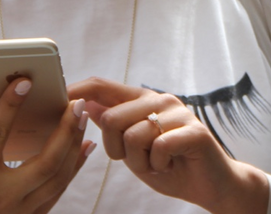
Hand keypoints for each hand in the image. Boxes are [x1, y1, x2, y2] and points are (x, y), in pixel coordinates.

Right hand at [0, 79, 92, 213]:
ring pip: (58, 177)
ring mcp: (20, 210)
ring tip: (83, 118)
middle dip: (66, 130)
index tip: (24, 83)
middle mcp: (3, 196)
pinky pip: (58, 190)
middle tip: (77, 103)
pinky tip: (83, 147)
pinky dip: (74, 167)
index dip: (10, 106)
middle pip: (46, 161)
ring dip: (74, 145)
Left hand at [69, 77, 268, 213]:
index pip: (103, 85)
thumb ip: (113, 126)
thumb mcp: (133, 148)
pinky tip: (170, 164)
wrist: (212, 185)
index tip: (58, 100)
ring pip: (132, 135)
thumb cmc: (171, 166)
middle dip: (116, 149)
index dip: (78, 90)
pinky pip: (157, 147)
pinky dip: (157, 165)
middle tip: (138, 160)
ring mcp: (180, 113)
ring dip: (139, 161)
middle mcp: (161, 100)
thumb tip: (85, 103)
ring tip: (157, 163)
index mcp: (143, 100)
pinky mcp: (194, 131)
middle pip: (111, 117)